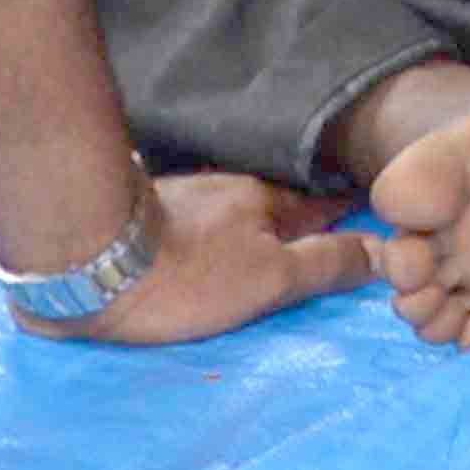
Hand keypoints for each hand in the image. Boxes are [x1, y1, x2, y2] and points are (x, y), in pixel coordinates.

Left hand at [17, 167, 389, 354]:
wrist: (87, 257)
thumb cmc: (188, 273)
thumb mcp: (270, 278)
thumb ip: (325, 265)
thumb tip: (383, 250)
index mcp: (266, 202)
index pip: (324, 205)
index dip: (349, 214)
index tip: (375, 216)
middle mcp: (227, 191)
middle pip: (276, 208)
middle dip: (299, 221)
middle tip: (323, 239)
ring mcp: (182, 199)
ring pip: (232, 214)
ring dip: (251, 229)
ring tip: (264, 251)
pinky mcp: (141, 218)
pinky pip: (193, 225)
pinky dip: (209, 237)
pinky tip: (200, 252)